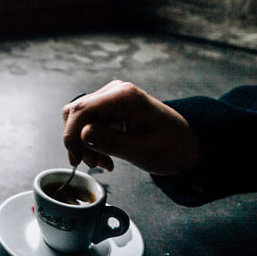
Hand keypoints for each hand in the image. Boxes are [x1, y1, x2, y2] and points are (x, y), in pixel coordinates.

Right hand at [61, 80, 201, 175]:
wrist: (186, 144)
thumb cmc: (171, 147)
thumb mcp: (142, 151)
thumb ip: (110, 142)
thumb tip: (81, 135)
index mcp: (124, 97)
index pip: (83, 110)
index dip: (71, 135)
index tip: (75, 159)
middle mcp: (114, 91)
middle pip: (76, 112)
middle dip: (77, 141)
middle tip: (93, 164)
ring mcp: (111, 97)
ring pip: (79, 118)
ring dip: (83, 142)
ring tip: (101, 162)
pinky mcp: (110, 107)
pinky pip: (88, 121)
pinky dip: (90, 141)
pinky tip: (104, 156)